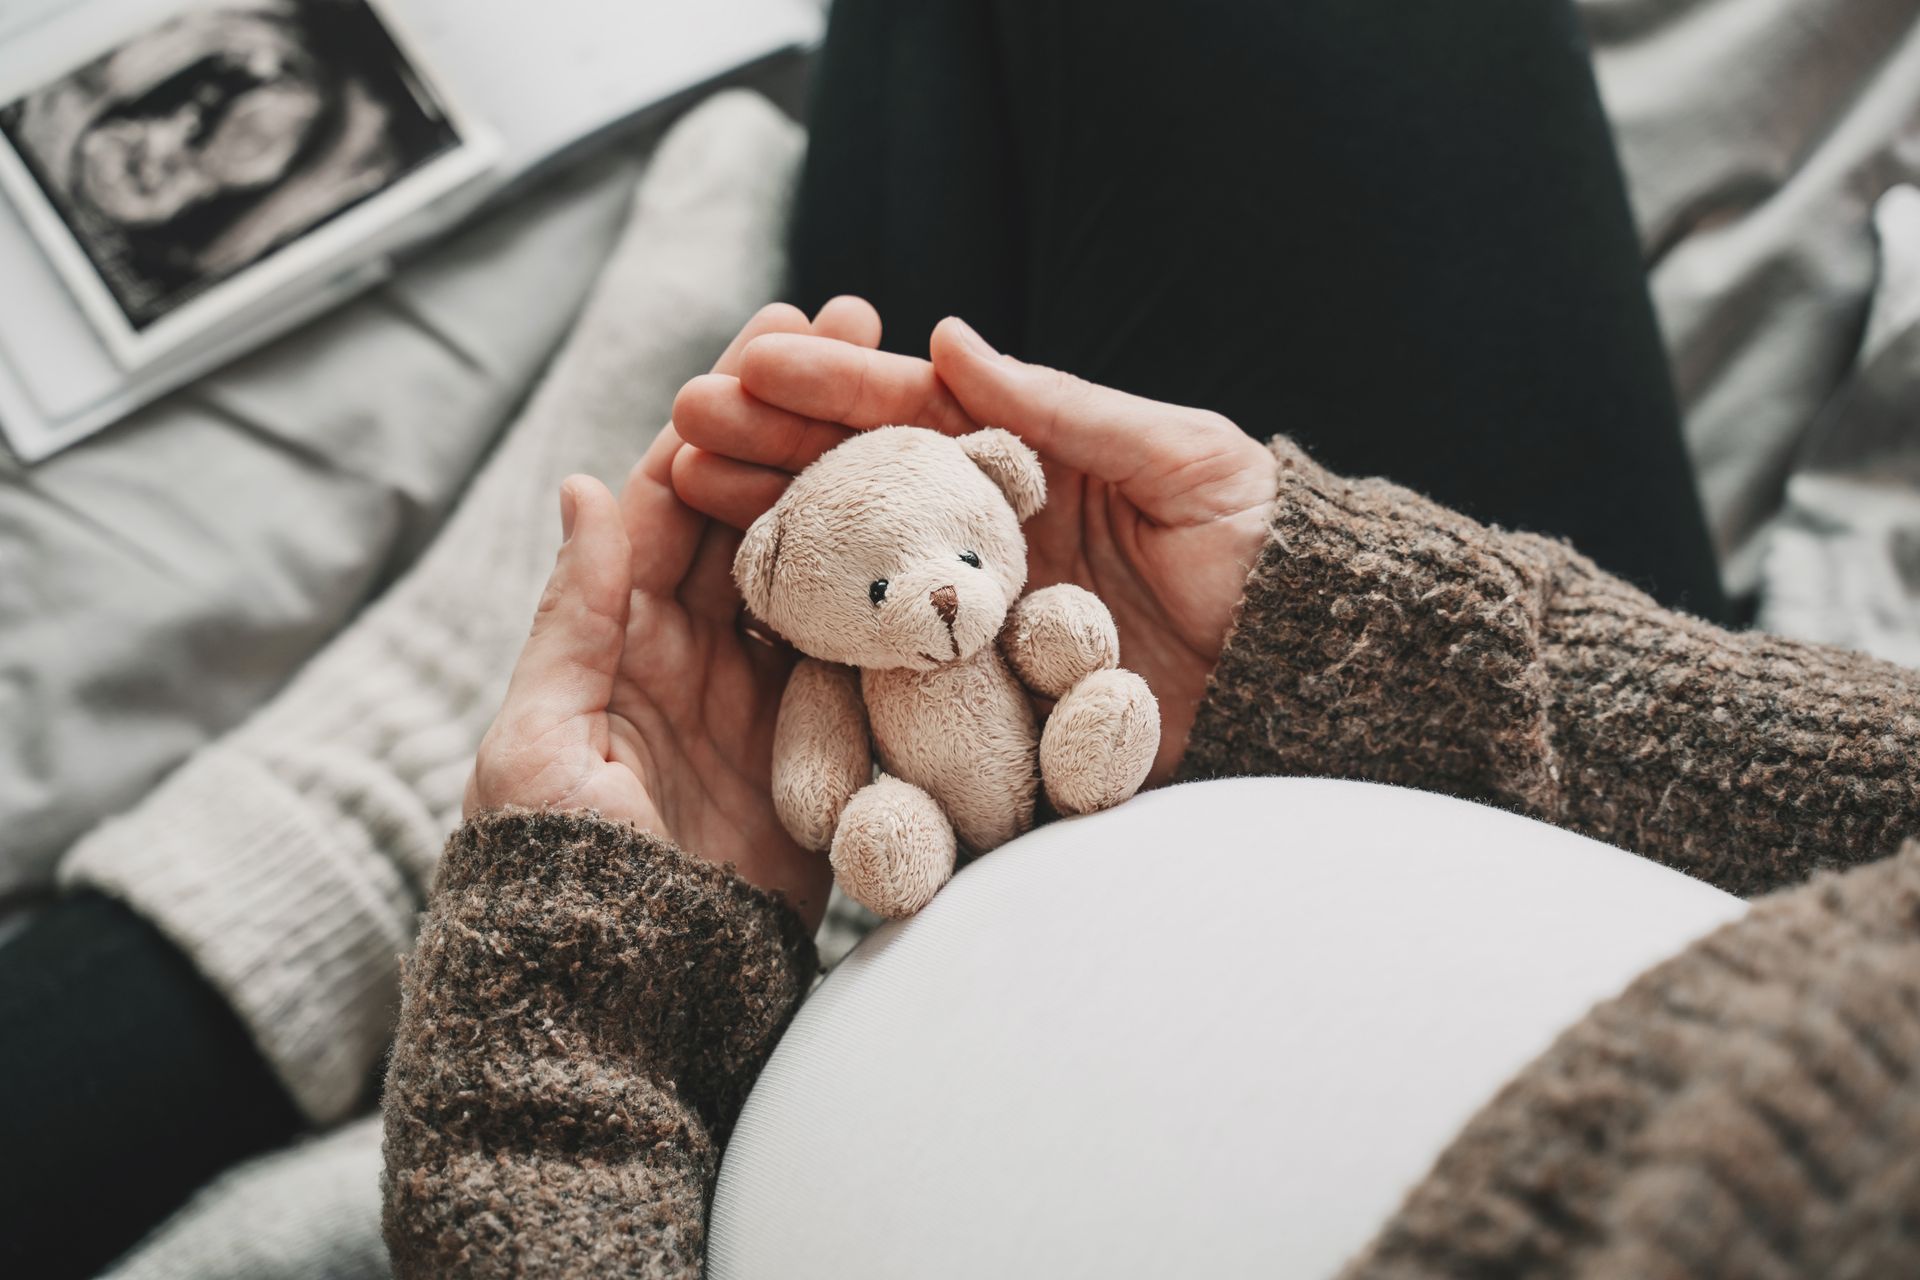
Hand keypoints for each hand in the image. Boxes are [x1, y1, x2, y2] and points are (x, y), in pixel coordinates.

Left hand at [466, 299, 884, 929]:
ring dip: (864, 486)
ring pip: (823, 567)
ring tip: (926, 402)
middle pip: (762, 508)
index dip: (729, 408)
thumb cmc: (554, 866)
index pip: (678, 491)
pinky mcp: (826, 742)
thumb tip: (587, 482)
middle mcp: (703, 644)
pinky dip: (903, 595)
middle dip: (807, 418)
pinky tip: (953, 528)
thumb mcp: (542, 735)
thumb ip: (576, 614)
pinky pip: (866, 654)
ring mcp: (770, 690)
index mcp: (624, 627)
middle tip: (864, 326)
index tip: (782, 323)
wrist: (625, 987)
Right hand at [670, 304, 1277, 782]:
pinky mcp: (983, 699)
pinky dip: (820, 651)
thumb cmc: (1259, 543)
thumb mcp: (1180, 458)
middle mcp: (983, 536)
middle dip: (771, 449)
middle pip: (859, 485)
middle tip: (685, 424)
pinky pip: (892, 676)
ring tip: (692, 501)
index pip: (910, 413)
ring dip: (774, 535)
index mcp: (1024, 463)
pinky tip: (750, 626)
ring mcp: (974, 620)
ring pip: (854, 571)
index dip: (828, 385)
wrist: (1305, 669)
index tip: (749, 362)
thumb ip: (1065, 411)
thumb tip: (952, 337)